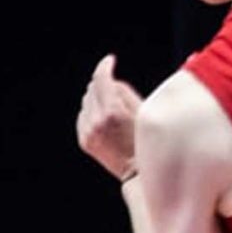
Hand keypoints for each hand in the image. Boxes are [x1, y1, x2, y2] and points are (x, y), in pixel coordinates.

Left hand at [77, 54, 142, 180]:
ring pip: (86, 102)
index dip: (105, 66)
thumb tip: (112, 80)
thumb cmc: (148, 141)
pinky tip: (106, 119)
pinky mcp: (84, 141)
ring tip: (115, 108)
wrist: (139, 172)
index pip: (101, 79)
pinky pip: (83, 117)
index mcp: (112, 112)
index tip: (110, 60)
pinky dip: (92, 113)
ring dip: (98, 99)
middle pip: (92, 89)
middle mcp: (96, 121)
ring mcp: (88, 132)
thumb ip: (124, 92)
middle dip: (103, 84)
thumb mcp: (143, 111)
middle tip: (117, 88)